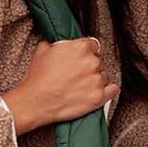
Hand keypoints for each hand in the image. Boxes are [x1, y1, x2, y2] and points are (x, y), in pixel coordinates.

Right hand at [1, 37, 118, 134]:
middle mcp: (91, 62)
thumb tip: (60, 45)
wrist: (35, 102)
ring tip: (80, 86)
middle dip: (89, 67)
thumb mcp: (43, 50)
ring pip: (103, 76)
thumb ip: (57, 44)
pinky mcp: (98, 97)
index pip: (92, 45)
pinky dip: (108, 91)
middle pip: (98, 61)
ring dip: (95, 80)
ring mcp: (96, 80)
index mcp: (80, 47)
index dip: (86, 52)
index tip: (82, 58)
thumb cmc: (38, 79)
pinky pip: (112, 90)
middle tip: (76, 74)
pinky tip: (99, 91)